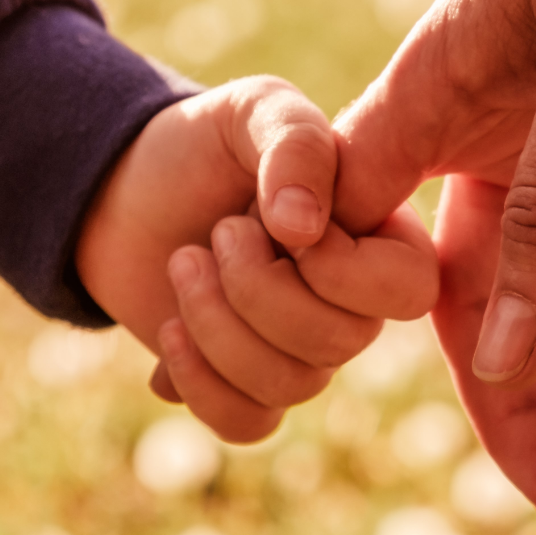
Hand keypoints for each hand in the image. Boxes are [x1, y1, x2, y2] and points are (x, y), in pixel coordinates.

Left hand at [75, 75, 438, 439]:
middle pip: (343, 343)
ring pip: (294, 385)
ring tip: (181, 266)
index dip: (339, 269)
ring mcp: (303, 348)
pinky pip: (250, 424)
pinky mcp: (247, 385)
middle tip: (213, 234)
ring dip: (217, 326)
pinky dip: (199, 383)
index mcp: (376, 233)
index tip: (273, 218)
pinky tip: (169, 332)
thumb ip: (295, 144)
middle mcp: (353, 300)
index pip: (410, 288)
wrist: (126, 189)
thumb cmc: (203, 142)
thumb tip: (304, 231)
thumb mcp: (253, 110)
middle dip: (256, 290)